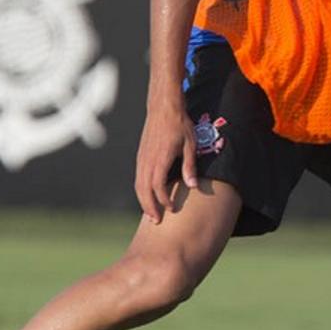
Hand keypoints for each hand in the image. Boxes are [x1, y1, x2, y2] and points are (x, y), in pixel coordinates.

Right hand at [133, 100, 196, 222]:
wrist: (163, 108)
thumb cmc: (180, 125)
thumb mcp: (190, 145)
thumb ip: (190, 166)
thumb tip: (191, 186)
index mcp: (160, 159)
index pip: (158, 186)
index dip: (164, 200)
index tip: (172, 209)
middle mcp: (147, 161)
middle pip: (144, 190)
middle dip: (149, 207)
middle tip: (156, 221)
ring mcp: (142, 158)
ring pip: (138, 185)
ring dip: (143, 201)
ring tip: (150, 214)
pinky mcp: (140, 156)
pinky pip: (138, 177)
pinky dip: (141, 190)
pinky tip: (147, 196)